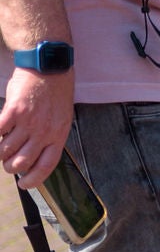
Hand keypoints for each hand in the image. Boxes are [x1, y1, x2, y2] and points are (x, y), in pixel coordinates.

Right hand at [0, 67, 73, 189]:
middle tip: (8, 163)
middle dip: (11, 167)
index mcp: (59, 135)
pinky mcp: (14, 111)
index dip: (34, 180)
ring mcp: (29, 122)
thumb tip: (35, 156)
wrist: (49, 67)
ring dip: (0, 152)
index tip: (24, 184)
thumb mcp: (61, 117)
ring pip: (6, 150)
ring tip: (3, 145)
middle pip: (22, 163)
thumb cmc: (55, 93)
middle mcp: (45, 131)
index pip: (46, 166)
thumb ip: (50, 136)